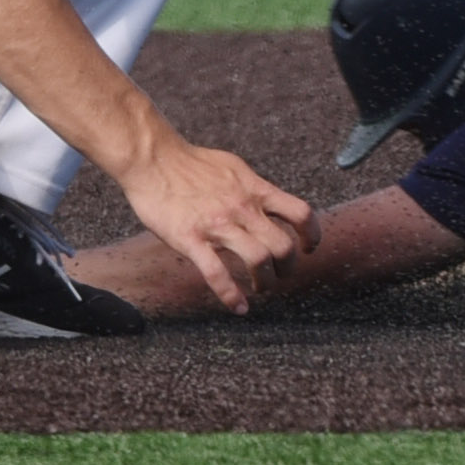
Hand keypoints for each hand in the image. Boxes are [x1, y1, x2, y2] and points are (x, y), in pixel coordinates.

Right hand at [113, 140, 320, 314]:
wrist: (152, 158)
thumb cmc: (190, 162)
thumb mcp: (233, 168)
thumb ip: (251, 189)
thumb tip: (267, 202)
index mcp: (253, 190)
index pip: (300, 213)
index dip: (311, 236)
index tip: (308, 248)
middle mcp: (241, 208)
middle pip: (284, 246)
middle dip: (288, 268)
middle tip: (280, 274)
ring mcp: (217, 224)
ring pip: (259, 260)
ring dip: (265, 282)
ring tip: (260, 288)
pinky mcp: (191, 238)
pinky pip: (217, 273)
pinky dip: (231, 295)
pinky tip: (237, 306)